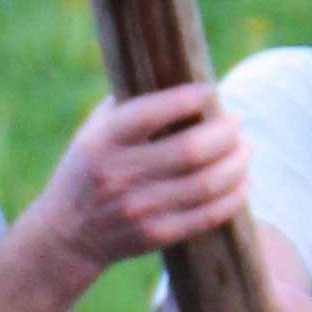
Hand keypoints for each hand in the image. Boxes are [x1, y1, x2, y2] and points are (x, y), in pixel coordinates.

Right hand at [40, 82, 249, 278]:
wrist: (66, 235)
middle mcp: (119, 174)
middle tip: (237, 122)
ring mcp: (138, 208)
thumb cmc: (91, 168)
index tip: (211, 91)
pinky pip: (208, 215)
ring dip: (237, 162)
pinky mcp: (155, 235)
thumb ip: (131, 105)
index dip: (192, 98)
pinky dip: (234, 196)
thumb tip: (183, 76)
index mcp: (104, 141)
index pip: (155, 112)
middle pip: (192, 149)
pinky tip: (243, 182)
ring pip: (207, 183)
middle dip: (226, 131)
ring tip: (245, 149)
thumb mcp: (94, 130)